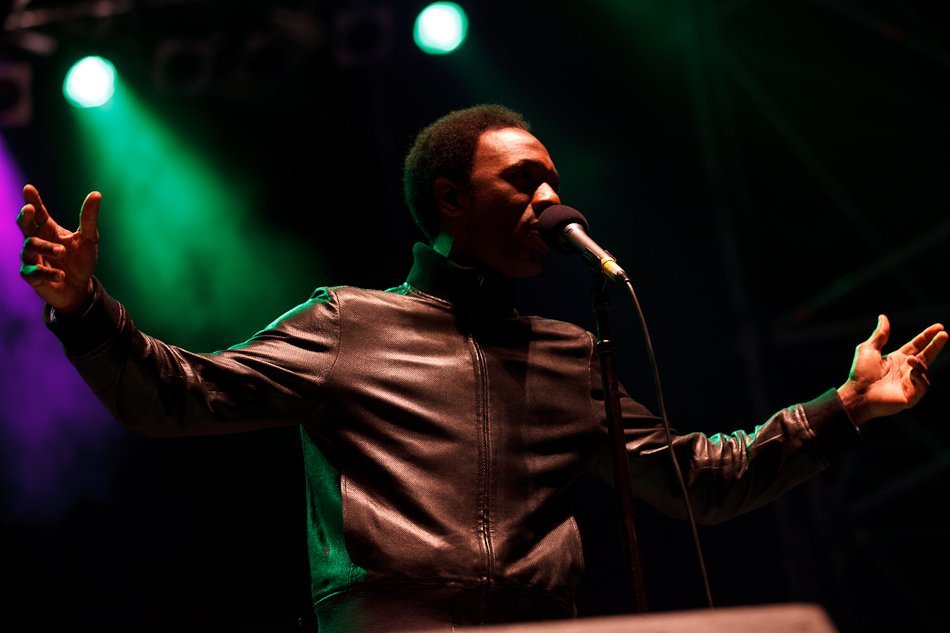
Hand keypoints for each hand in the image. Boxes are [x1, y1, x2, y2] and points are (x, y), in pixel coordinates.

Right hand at [17, 184, 100, 313]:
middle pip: (25, 225)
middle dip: (25, 216)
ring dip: (46, 248)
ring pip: (30, 247)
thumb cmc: (81, 260)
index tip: (28, 188)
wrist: (80, 288)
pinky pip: (34, 271)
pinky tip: (61, 275)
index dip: (33, 200)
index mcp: (49, 229)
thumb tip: (96, 193)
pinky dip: (48, 272)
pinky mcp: (32, 276)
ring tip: (62, 252)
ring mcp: (32, 257)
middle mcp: (37, 240)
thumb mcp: (89, 238)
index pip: (39, 212)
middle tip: (29, 209)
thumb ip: (89, 218)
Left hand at [837, 314, 946, 425]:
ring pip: (924, 369)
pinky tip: (912, 373)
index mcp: (897, 359)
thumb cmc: (859, 374)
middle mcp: (905, 370)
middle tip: (944, 334)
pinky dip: (920, 377)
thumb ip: (879, 335)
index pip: (917, 345)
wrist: (857, 394)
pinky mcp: (911, 396)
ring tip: (911, 359)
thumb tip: (883, 317)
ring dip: (920, 363)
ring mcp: (909, 383)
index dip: (927, 336)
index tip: (939, 327)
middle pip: (926, 355)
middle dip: (936, 345)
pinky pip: (924, 385)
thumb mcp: (868, 349)